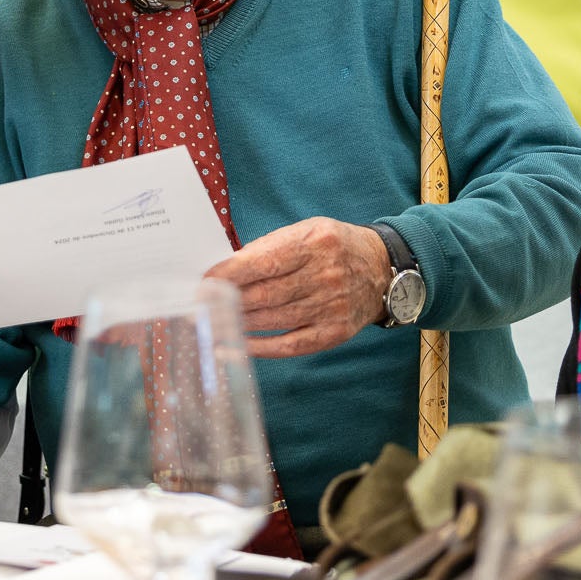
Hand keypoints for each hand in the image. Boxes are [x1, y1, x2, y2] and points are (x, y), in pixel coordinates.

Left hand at [206, 217, 392, 358]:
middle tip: (200, 305)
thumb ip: (270, 247)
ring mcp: (331, 306)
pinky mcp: (333, 332)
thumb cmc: (333, 247)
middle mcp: (325, 275)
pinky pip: (289, 345)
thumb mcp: (307, 231)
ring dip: (237, 322)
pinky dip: (259, 347)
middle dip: (228, 300)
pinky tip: (234, 346)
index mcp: (315, 243)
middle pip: (266, 294)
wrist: (381, 269)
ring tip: (211, 321)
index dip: (230, 273)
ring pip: (273, 319)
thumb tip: (226, 268)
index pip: (264, 262)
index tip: (204, 280)